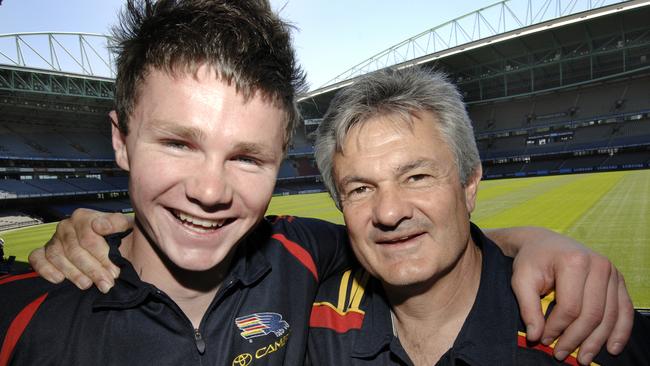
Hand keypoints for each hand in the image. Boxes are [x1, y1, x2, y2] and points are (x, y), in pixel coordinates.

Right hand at [28, 208, 133, 292]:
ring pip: (58, 257)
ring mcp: (54, 239)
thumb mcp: (126, 229)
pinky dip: (46, 269)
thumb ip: (117, 223)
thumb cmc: (121, 240)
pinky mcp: (43, 253)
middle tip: (106, 284)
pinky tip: (59, 279)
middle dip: (93, 270)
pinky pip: (37, 259)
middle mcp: (66, 226)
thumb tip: (100, 226)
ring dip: (73, 273)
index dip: (103, 257)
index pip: (89, 238)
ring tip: (88, 285)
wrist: (116, 252)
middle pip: (75, 250)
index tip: (115, 271)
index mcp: (84, 217)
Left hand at [509, 227, 633, 364]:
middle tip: (561, 354)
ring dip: (597, 341)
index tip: (543, 340)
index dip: (557, 328)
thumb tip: (536, 336)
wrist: (544, 242)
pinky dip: (620, 331)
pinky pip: (624, 309)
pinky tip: (612, 348)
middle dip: (576, 339)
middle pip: (592, 314)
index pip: (570, 307)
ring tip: (583, 358)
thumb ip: (528, 307)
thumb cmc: (532, 261)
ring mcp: (612, 271)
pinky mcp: (618, 278)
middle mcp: (598, 265)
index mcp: (573, 261)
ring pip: (609, 316)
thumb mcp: (521, 280)